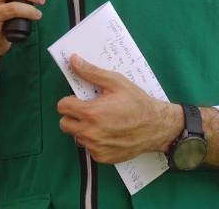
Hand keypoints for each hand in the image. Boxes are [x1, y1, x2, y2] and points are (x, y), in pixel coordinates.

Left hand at [57, 55, 181, 163]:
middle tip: (88, 111)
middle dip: (72, 116)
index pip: (62, 107)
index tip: (79, 100)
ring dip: (83, 129)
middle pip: (64, 124)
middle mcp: (90, 132)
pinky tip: (108, 134)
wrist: (156, 126)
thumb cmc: (136, 102)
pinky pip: (89, 149)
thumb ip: (91, 72)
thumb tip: (73, 60)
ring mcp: (96, 147)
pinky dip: (95, 142)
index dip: (69, 101)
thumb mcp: (116, 82)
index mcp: (91, 112)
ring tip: (101, 122)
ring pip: (77, 137)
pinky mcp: (103, 157)